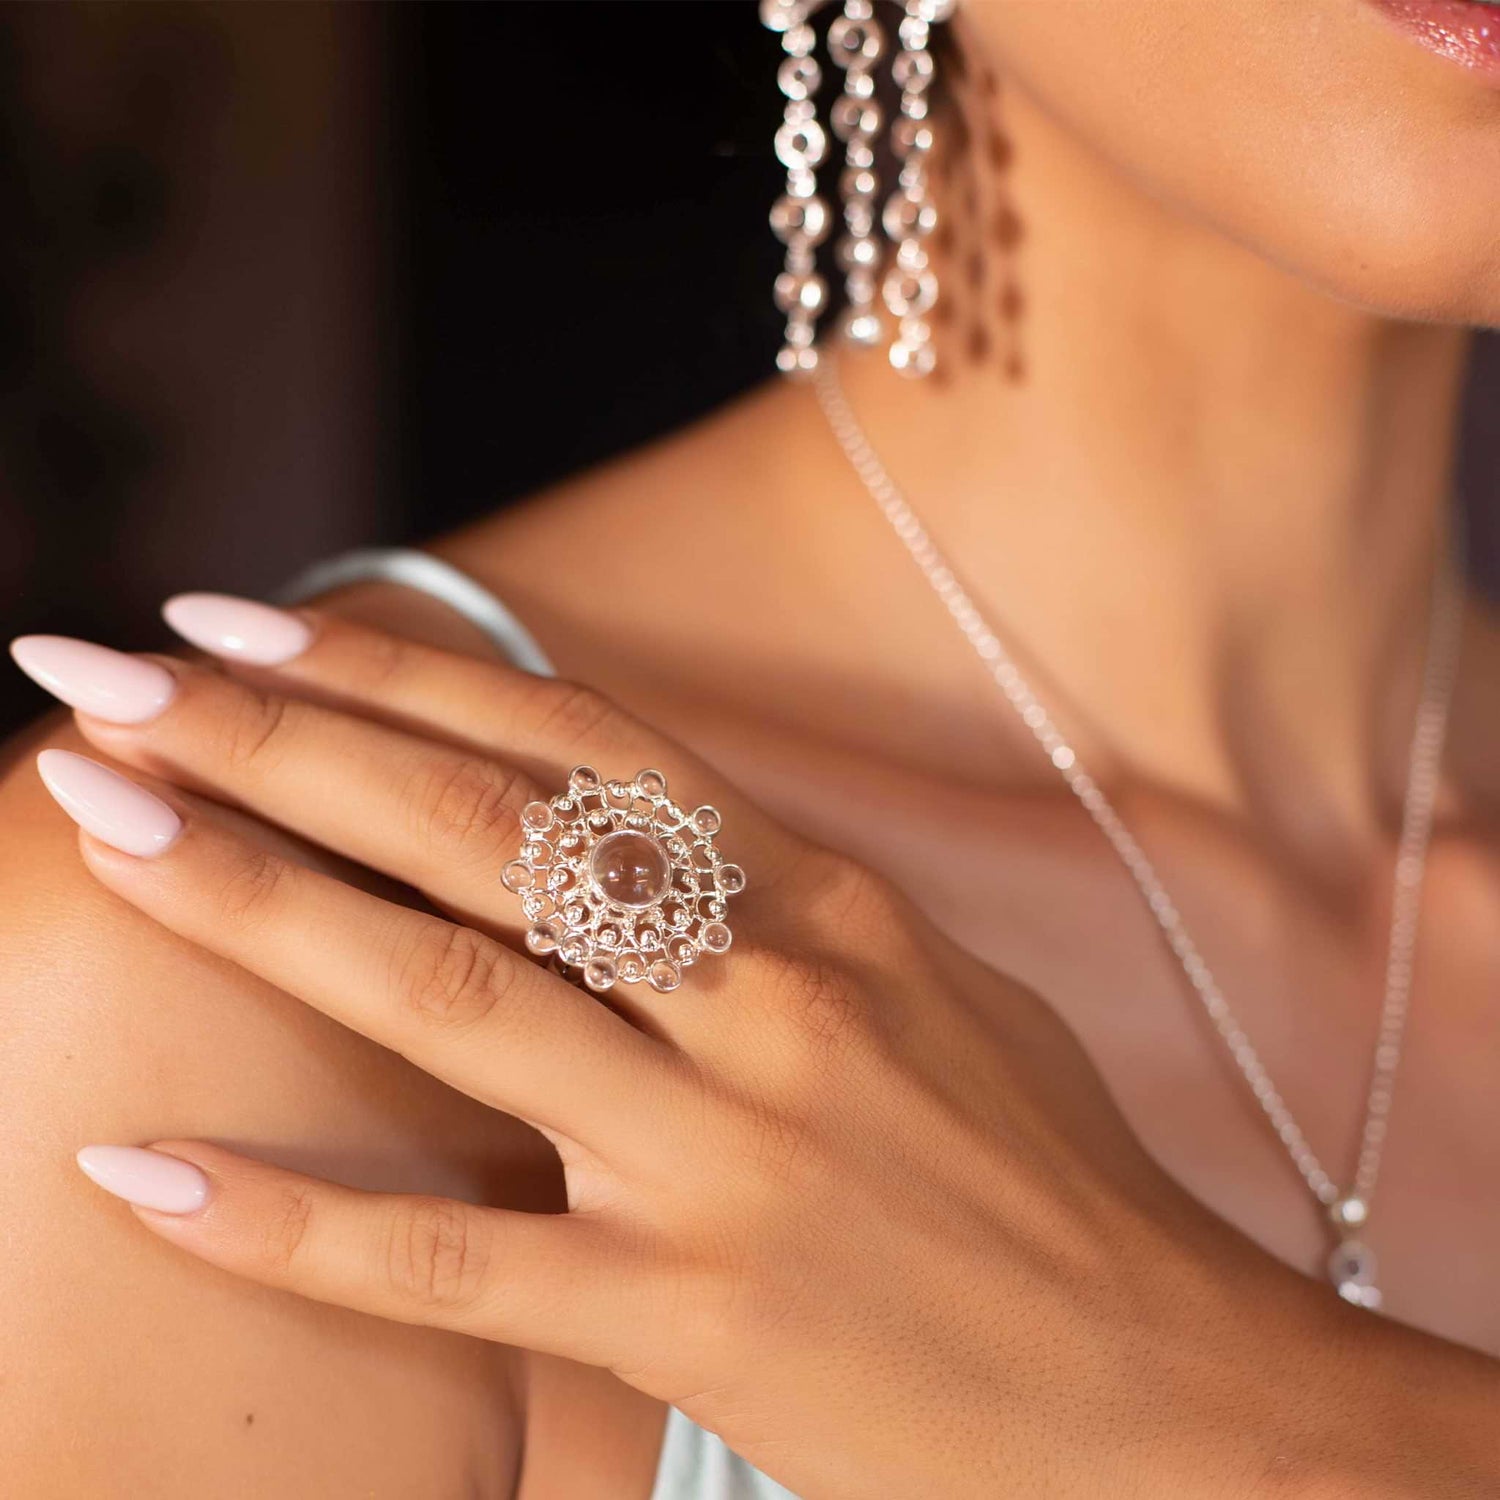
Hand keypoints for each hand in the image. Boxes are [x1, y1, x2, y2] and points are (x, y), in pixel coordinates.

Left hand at [24, 608, 1460, 1497]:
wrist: (1168, 1395)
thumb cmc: (1048, 1177)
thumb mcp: (930, 985)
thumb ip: (775, 904)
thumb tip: (627, 828)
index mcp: (832, 902)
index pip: (578, 744)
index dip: (401, 674)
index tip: (246, 621)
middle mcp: (773, 997)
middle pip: (484, 833)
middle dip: (280, 740)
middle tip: (106, 672)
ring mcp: (729, 1155)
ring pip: (450, 994)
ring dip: (254, 899)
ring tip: (104, 819)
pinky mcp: (697, 1317)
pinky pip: (454, 1262)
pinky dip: (286, 1223)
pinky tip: (139, 1169)